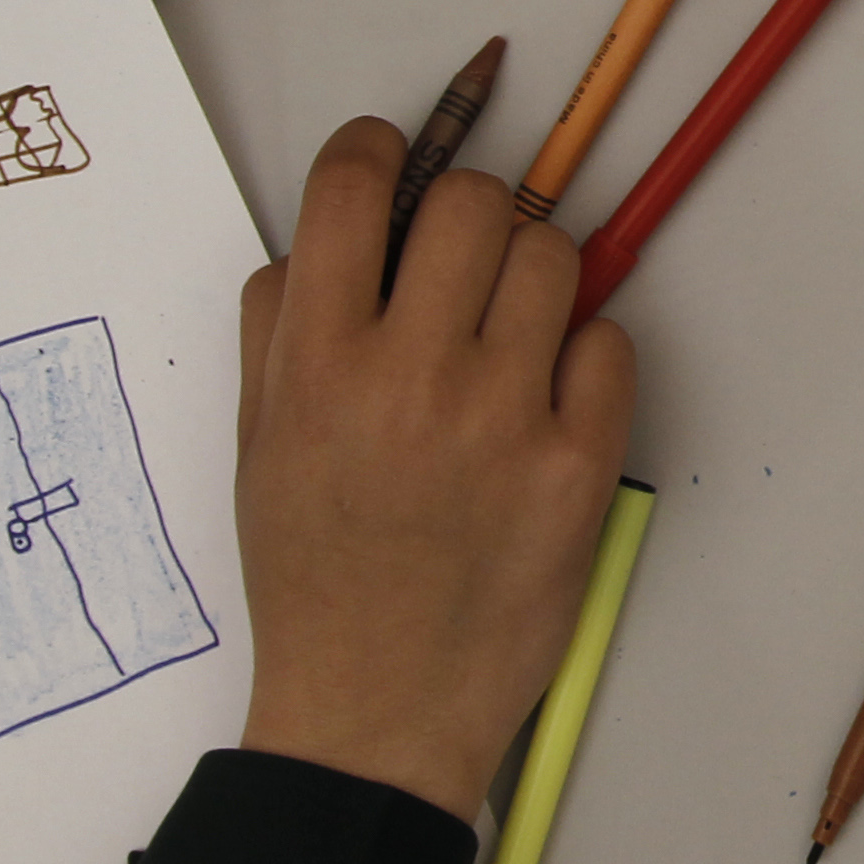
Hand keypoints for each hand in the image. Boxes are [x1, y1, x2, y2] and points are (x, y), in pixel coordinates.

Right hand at [232, 116, 637, 821]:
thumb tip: (323, 232)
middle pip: (474, 200)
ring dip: (532, 278)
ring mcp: (501, 419)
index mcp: (315, 363)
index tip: (392, 162)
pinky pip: (607, 341)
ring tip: (505, 340)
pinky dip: (582, 357)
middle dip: (469, 215)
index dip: (378, 151)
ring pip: (553, 255)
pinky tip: (543, 404)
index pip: (353, 184)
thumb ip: (279, 325)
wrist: (373, 712)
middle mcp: (407, 376)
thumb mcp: (256, 444)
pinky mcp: (578, 465)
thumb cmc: (313, 577)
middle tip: (460, 265)